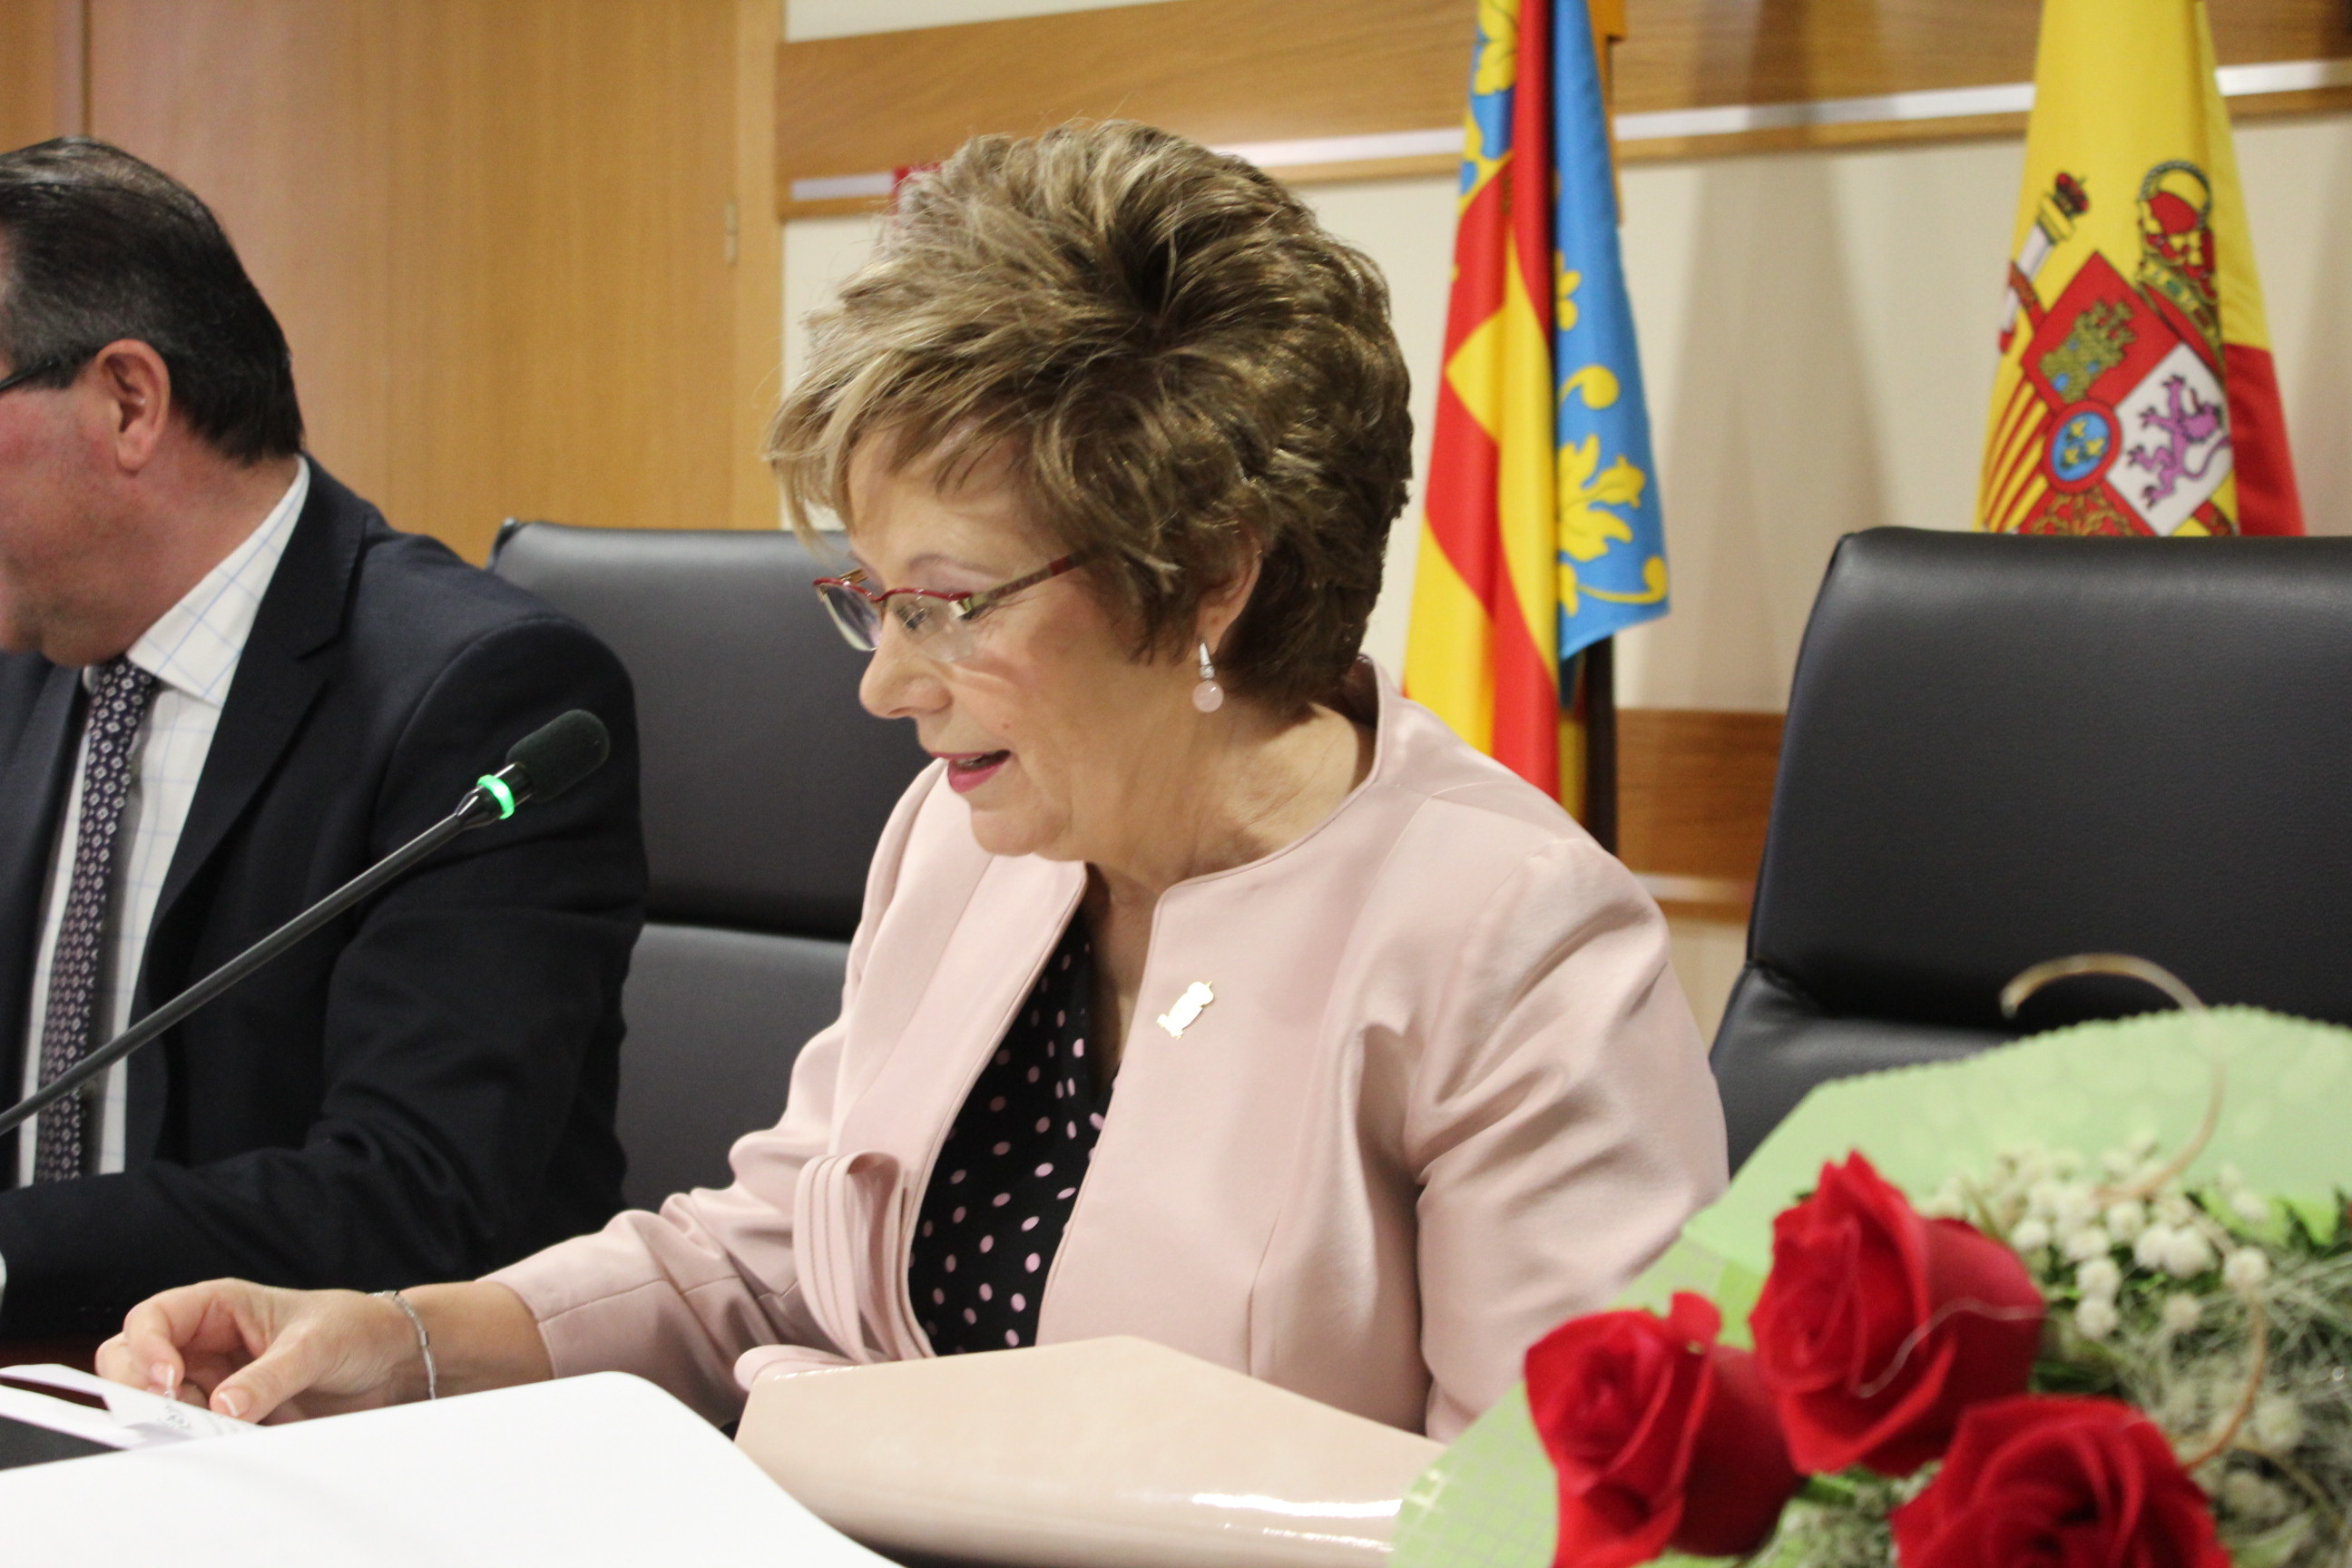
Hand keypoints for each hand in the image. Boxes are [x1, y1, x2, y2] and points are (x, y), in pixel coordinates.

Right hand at [97, 1280, 421, 1423]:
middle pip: (132, 1363)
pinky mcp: (227, 1415)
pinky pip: (192, 1431)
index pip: (151, 1319)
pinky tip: (233, 1440)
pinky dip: (199, 1440)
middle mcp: (204, 1343)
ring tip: (222, 1428)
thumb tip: (222, 1407)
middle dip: (141, 1390)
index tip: (168, 1381)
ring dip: (175, 1421)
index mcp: (218, 1307)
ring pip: (158, 1405)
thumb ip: (270, 1377)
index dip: (146, 1348)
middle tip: (177, 1414)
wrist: (391, 1361)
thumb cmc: (354, 1329)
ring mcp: (212, 1381)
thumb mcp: (315, 1346)